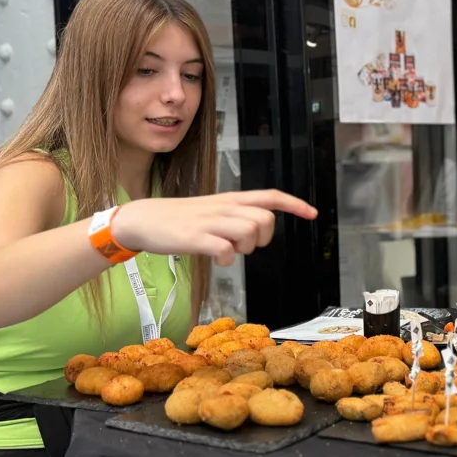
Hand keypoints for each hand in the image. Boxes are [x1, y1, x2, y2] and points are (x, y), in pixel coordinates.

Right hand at [112, 189, 316, 266]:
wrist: (143, 219)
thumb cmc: (180, 218)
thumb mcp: (213, 209)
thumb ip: (236, 216)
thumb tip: (257, 231)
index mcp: (230, 199)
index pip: (270, 196)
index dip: (294, 204)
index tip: (312, 214)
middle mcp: (224, 207)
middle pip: (265, 220)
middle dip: (263, 238)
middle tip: (244, 246)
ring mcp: (210, 222)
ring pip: (249, 232)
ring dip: (245, 248)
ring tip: (228, 250)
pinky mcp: (195, 238)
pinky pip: (225, 250)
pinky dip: (226, 260)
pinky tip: (217, 259)